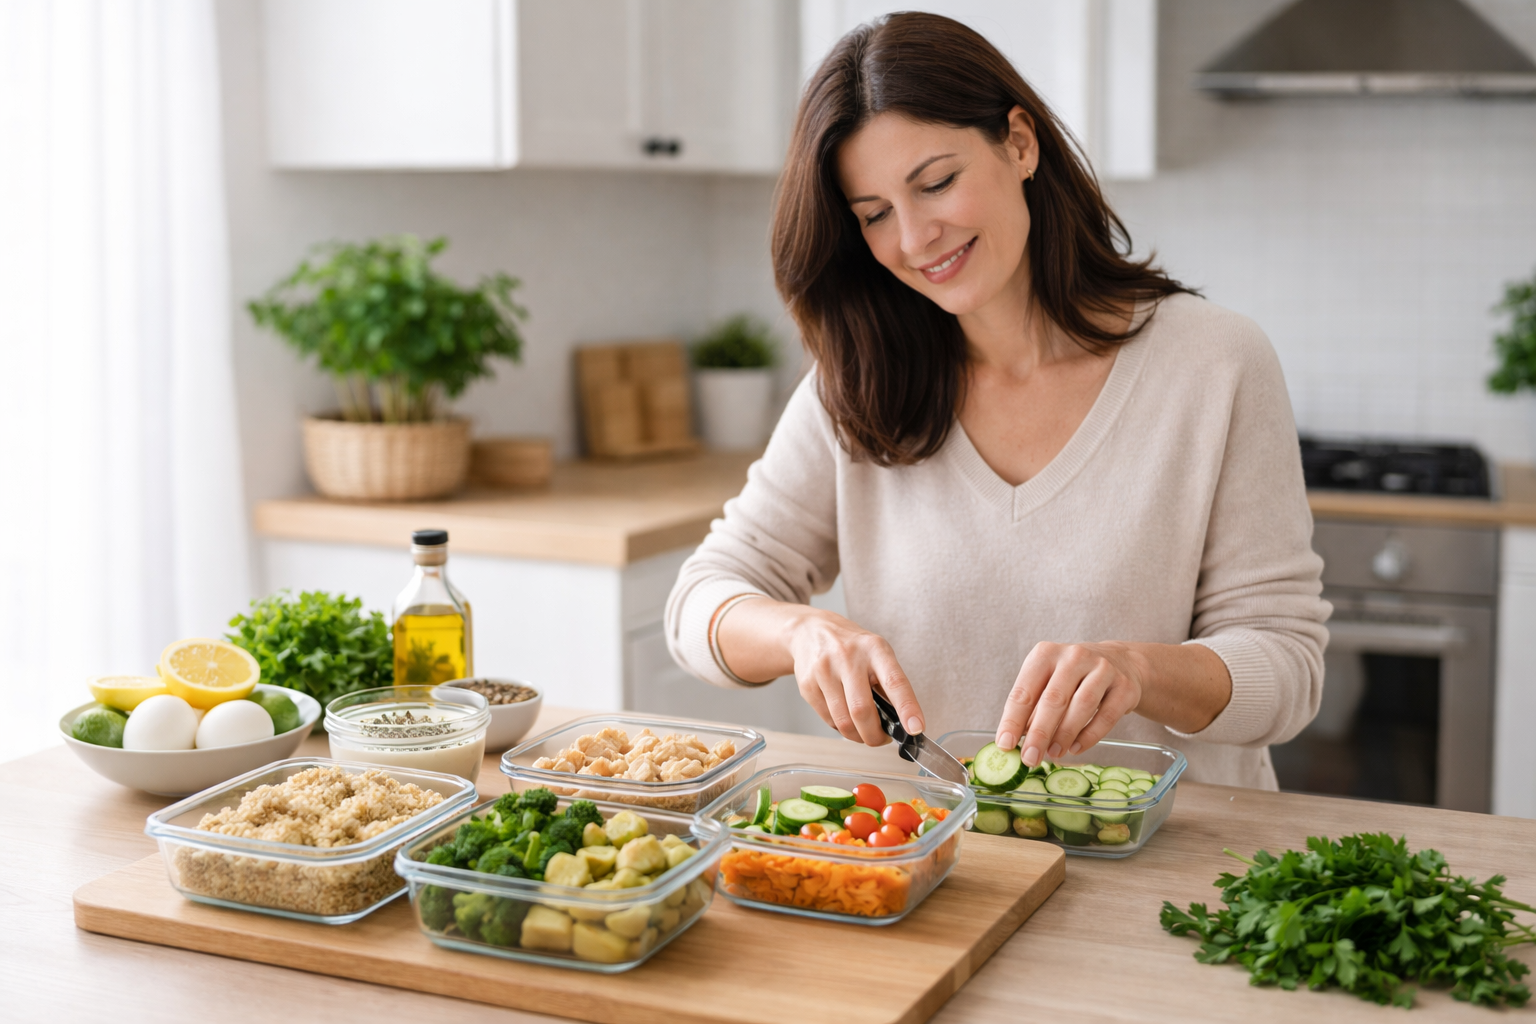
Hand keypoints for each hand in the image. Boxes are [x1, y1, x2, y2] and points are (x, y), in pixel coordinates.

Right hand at [782, 608, 926, 745]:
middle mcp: (848, 657)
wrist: (810, 631)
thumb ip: (889, 684)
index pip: (894, 682)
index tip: (916, 728)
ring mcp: (824, 670)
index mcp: (874, 649)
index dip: (907, 708)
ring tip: (864, 731)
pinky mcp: (807, 685)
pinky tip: (845, 717)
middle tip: (882, 739)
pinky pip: (828, 720)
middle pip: (862, 710)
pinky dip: (841, 728)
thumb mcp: (876, 653)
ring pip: (843, 721)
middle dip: (875, 736)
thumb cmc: (851, 646)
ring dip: (857, 736)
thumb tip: (903, 722)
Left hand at [994, 641, 1144, 766]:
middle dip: (1039, 733)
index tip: (1004, 744)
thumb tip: (1014, 741)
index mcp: (1045, 654)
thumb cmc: (1073, 677)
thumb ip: (1032, 708)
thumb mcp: (1048, 682)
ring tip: (1053, 754)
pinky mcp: (1124, 686)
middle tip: (1030, 757)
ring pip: (1082, 706)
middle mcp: (1074, 656)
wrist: (1120, 662)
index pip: (1024, 690)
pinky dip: (1090, 736)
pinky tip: (1076, 749)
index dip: (1012, 720)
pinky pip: (1106, 716)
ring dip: (1065, 735)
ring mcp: (1102, 669)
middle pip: (1053, 699)